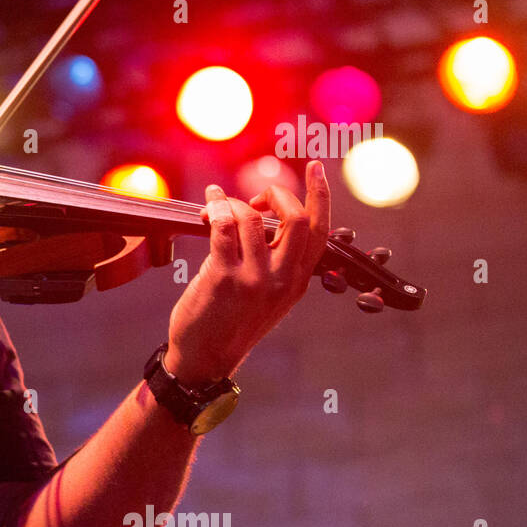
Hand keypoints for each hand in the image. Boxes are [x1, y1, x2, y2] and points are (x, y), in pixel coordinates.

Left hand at [165, 160, 330, 387]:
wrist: (206, 358)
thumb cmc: (232, 322)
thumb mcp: (268, 297)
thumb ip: (274, 263)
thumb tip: (264, 220)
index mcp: (297, 281)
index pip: (320, 231)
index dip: (320, 195)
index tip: (314, 168)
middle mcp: (282, 279)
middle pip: (297, 219)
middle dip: (276, 194)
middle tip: (255, 197)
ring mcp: (253, 279)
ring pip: (252, 219)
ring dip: (231, 202)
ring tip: (217, 204)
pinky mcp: (223, 278)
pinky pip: (223, 229)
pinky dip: (214, 209)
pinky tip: (207, 206)